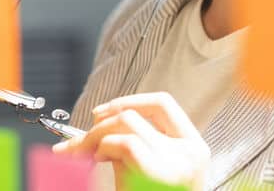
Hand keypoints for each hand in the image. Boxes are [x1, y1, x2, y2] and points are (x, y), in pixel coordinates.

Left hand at [52, 92, 209, 189]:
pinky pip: (125, 143)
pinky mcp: (159, 173)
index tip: (100, 113)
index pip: (163, 104)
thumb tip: (99, 120)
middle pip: (136, 114)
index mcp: (193, 147)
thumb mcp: (150, 167)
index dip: (129, 100)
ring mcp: (177, 162)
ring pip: (127, 122)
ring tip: (86, 154)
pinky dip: (104, 146)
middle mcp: (190, 152)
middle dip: (100, 123)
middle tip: (80, 140)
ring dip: (96, 135)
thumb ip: (137, 142)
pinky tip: (97, 160)